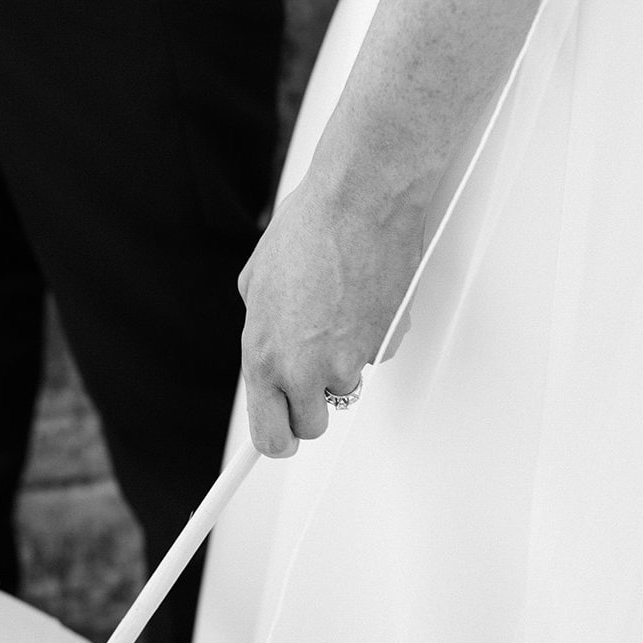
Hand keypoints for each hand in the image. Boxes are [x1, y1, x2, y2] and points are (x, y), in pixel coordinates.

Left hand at [238, 167, 424, 456]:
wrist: (360, 202)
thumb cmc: (309, 231)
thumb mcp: (258, 283)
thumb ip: (260, 329)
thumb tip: (267, 345)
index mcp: (265, 358)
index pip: (270, 437)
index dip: (277, 441)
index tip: (280, 439)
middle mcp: (305, 370)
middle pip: (311, 427)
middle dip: (311, 406)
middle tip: (311, 374)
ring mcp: (349, 362)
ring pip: (345, 389)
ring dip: (340, 365)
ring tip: (335, 313)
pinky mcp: (383, 346)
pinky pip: (373, 357)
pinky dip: (368, 338)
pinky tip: (359, 300)